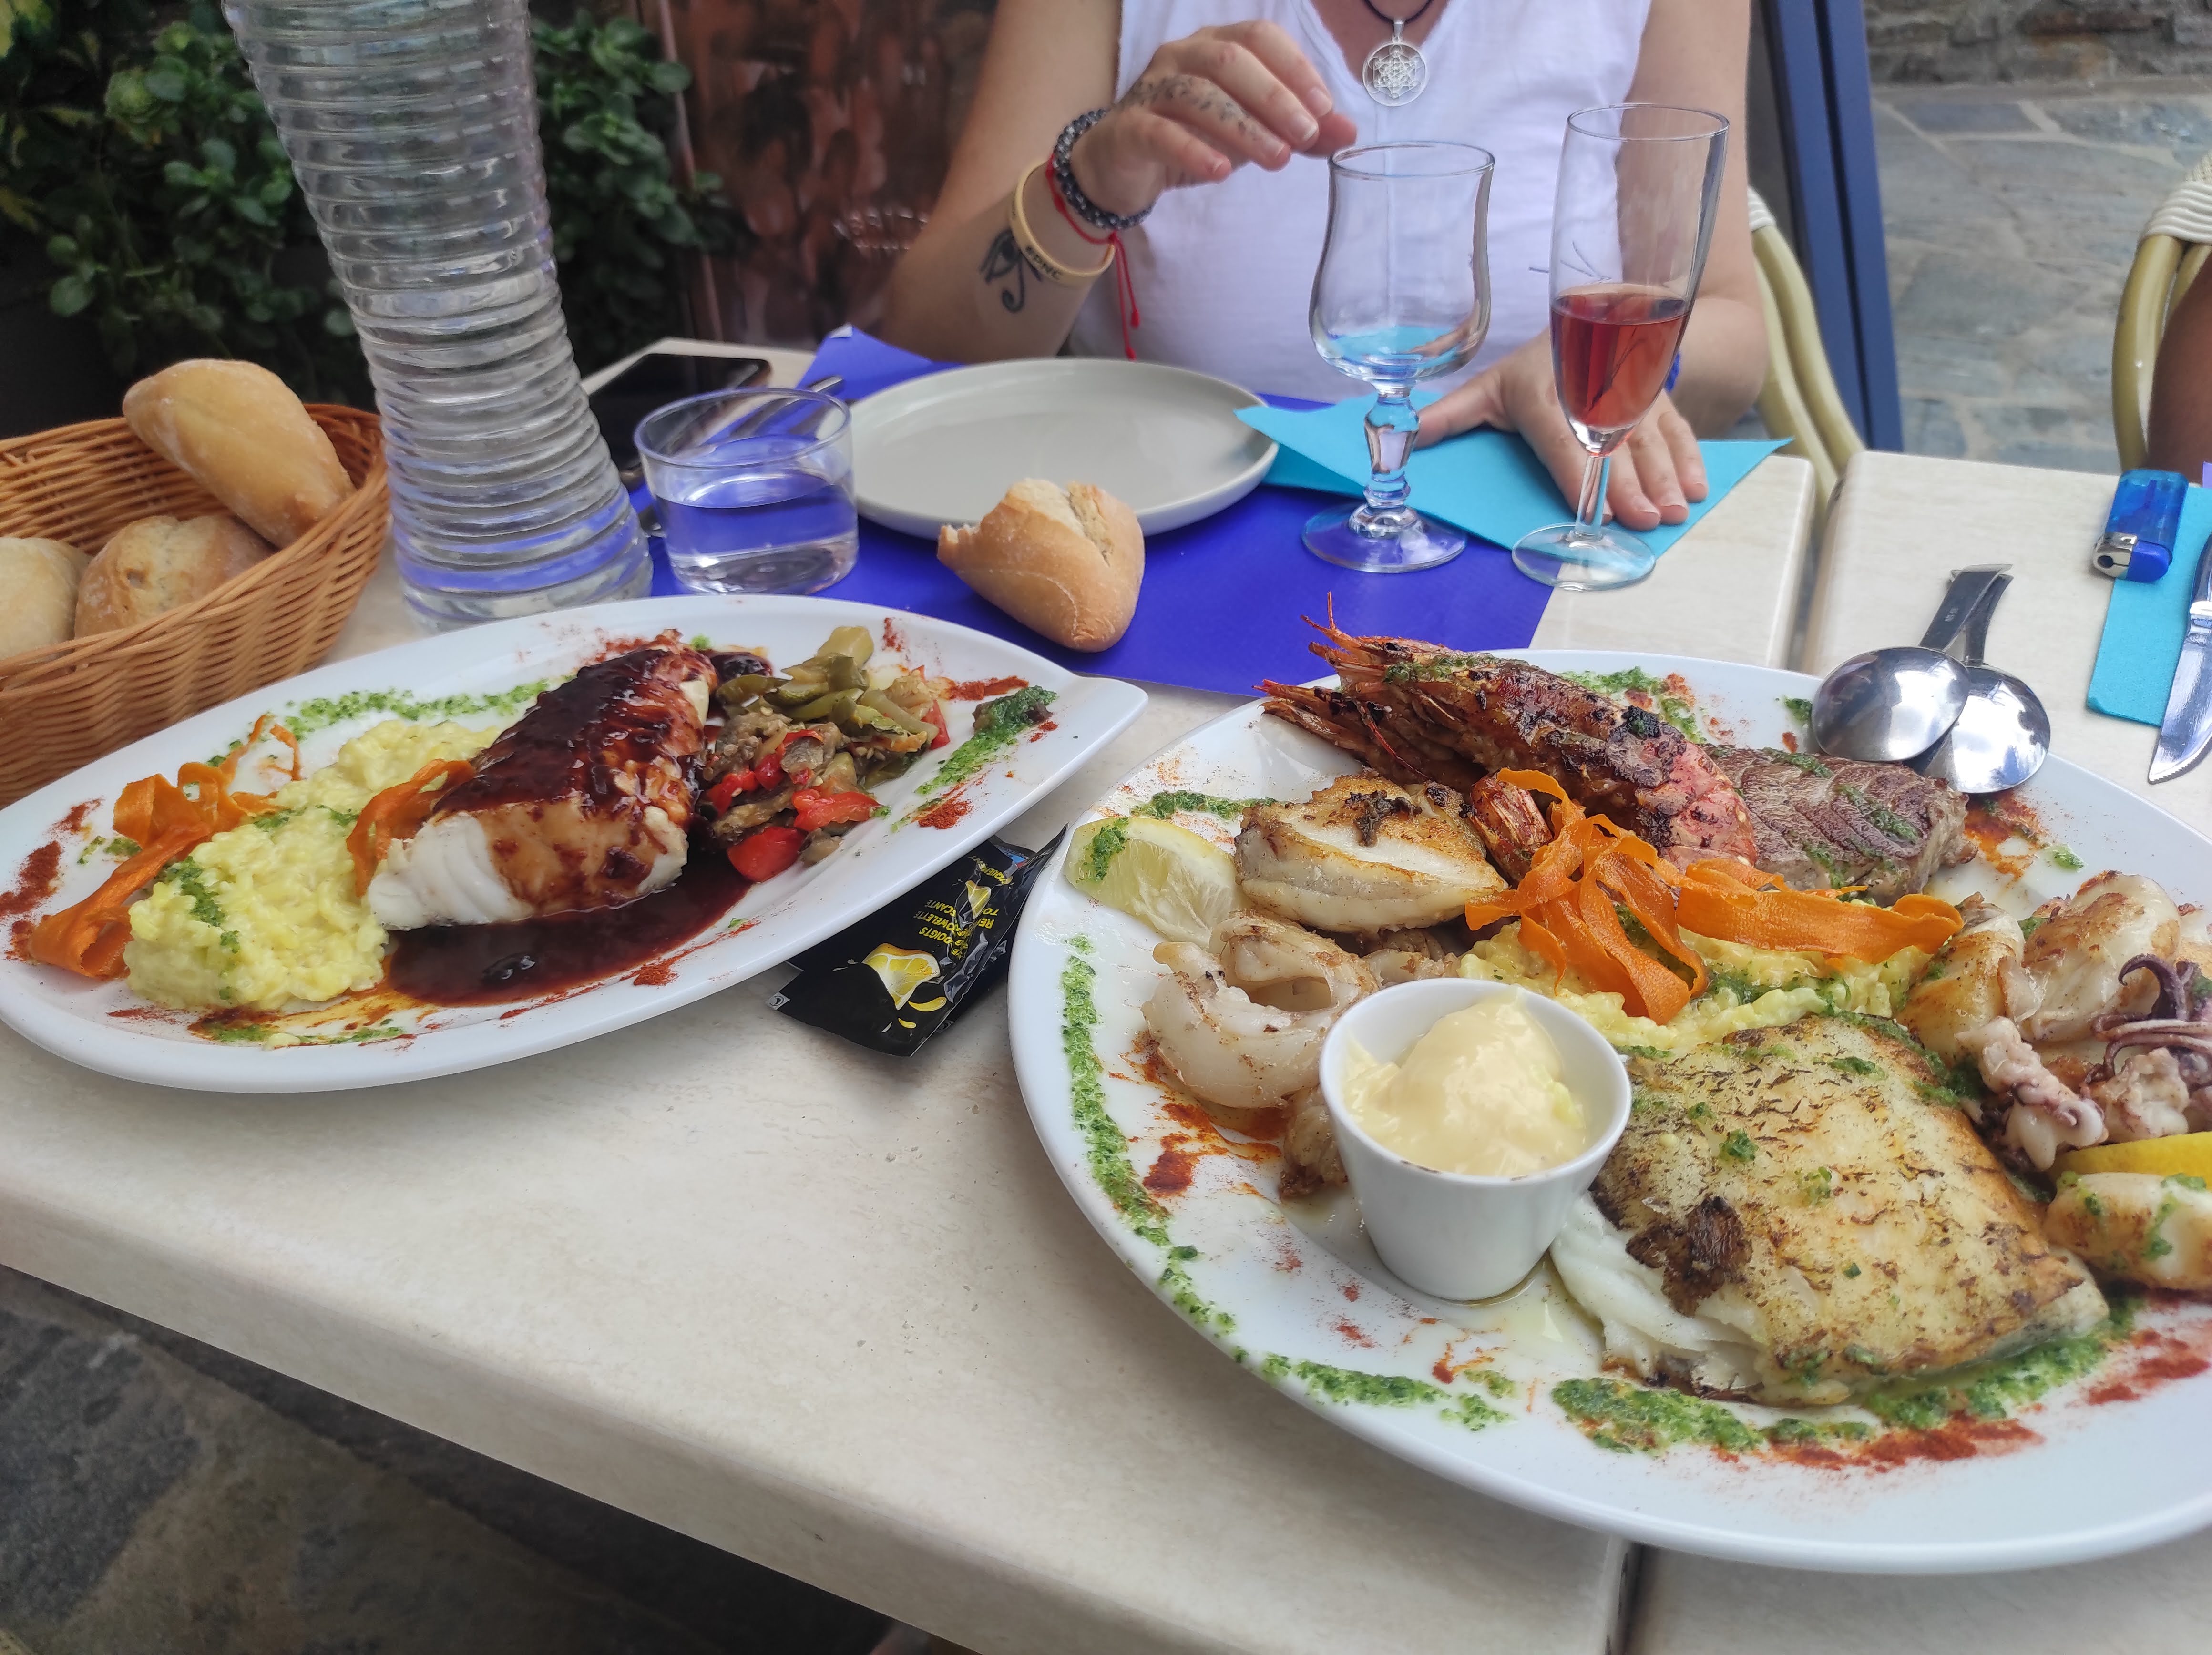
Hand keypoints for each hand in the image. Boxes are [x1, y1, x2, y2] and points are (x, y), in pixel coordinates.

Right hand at [1066, 22, 1358, 219]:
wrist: (1120, 166)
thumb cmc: (1191, 137)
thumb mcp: (1253, 133)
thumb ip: (1298, 131)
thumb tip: (1348, 132)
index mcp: (1215, 44)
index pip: (1259, 37)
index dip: (1294, 68)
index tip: (1324, 109)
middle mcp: (1181, 56)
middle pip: (1229, 59)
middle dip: (1274, 97)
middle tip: (1306, 136)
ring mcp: (1151, 89)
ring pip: (1198, 94)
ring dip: (1244, 127)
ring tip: (1277, 160)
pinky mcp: (1128, 127)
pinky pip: (1160, 132)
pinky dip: (1194, 150)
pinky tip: (1222, 171)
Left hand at [1416, 335, 1708, 530]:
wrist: (1596, 314)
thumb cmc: (1535, 367)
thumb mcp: (1487, 388)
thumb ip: (1447, 416)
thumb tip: (1400, 437)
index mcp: (1545, 397)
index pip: (1564, 441)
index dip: (1582, 474)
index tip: (1598, 506)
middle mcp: (1593, 397)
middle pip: (1615, 447)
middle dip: (1634, 484)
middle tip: (1647, 518)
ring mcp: (1632, 398)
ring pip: (1651, 441)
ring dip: (1666, 476)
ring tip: (1675, 510)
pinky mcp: (1658, 399)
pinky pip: (1677, 429)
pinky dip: (1690, 458)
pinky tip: (1696, 488)